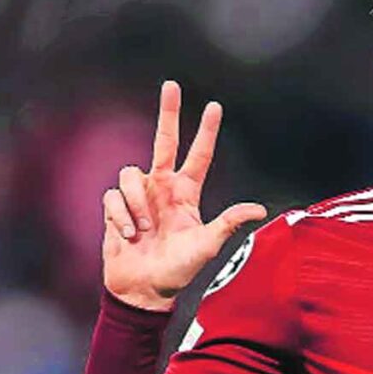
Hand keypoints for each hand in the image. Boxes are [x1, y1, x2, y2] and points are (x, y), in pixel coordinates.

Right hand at [101, 81, 266, 310]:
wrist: (144, 289)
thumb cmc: (178, 269)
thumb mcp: (207, 245)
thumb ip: (228, 224)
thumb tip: (259, 209)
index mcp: (187, 192)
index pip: (199, 155)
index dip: (206, 131)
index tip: (215, 106)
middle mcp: (163, 187)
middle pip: (164, 141)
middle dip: (167, 113)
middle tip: (172, 85)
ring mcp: (139, 196)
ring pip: (131, 173)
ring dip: (136, 202)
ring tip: (142, 229)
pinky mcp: (115, 207)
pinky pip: (113, 197)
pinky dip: (121, 217)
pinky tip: (128, 235)